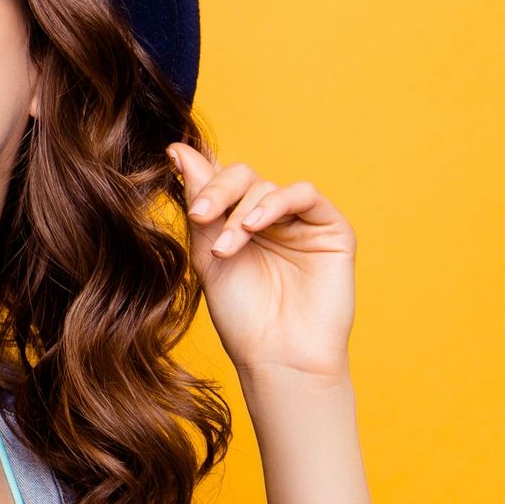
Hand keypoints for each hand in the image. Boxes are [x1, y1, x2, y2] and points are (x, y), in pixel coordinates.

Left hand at [163, 141, 355, 381]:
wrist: (278, 355)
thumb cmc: (242, 314)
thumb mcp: (208, 254)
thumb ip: (200, 203)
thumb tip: (178, 148)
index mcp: (237, 223)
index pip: (220, 183)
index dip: (201, 174)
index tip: (173, 159)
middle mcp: (269, 218)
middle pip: (242, 177)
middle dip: (216, 191)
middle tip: (198, 216)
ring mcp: (301, 223)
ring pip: (266, 187)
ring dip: (241, 211)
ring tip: (227, 248)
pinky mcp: (331, 229)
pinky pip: (304, 195)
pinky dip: (276, 203)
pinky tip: (255, 225)